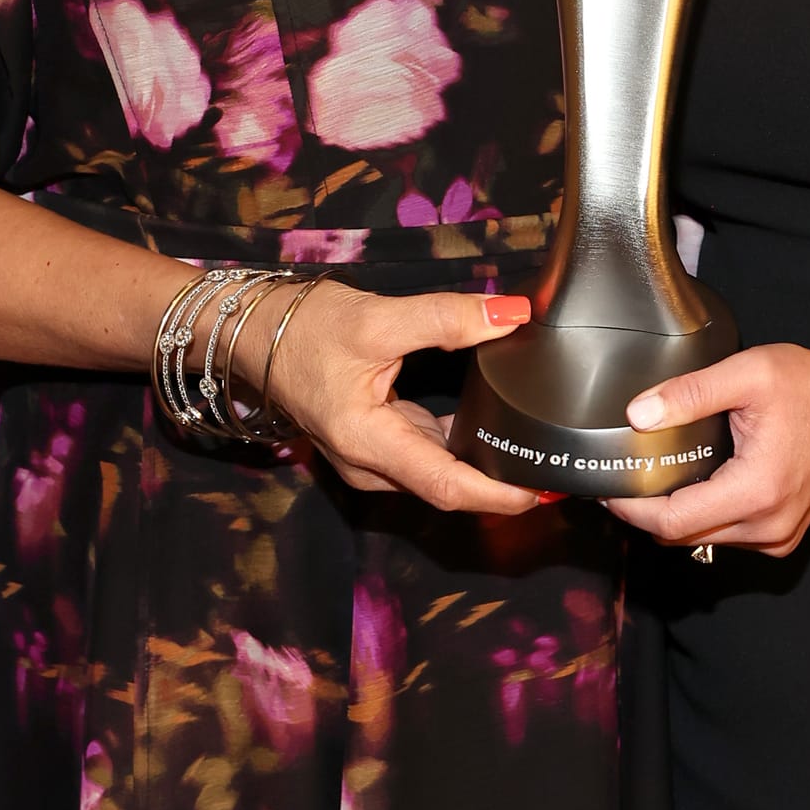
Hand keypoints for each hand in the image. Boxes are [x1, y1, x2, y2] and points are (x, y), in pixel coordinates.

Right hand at [261, 284, 541, 517]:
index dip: (499, 494)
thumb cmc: (303, 329)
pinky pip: (429, 453)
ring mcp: (373, 457)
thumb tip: (512, 315)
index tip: (542, 489)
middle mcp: (369, 465)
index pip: (446, 487)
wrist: (255, 332)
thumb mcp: (378, 318)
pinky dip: (463, 444)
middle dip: (501, 482)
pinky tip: (495, 425)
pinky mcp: (379, 441)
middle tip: (554, 467)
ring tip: (535, 448)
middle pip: (448, 486)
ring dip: (484, 464)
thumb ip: (447, 318)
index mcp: (367, 444)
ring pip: (440, 472)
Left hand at [605, 336, 809, 555]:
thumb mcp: (747, 374)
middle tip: (628, 477)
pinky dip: (706, 518)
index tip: (609, 489)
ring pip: (704, 540)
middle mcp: (769, 526)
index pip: (673, 522)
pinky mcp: (784, 536)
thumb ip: (689, 394)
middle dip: (649, 513)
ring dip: (678, 516)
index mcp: (756, 491)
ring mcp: (779, 536)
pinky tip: (699, 484)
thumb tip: (638, 416)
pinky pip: (728, 537)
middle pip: (683, 537)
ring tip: (663, 476)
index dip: (632, 510)